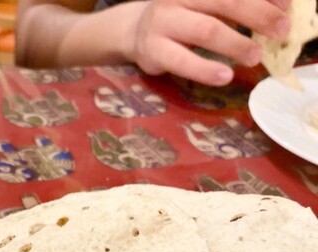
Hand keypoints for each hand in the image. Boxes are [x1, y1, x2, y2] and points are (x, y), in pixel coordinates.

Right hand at [129, 0, 291, 84]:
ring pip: (205, 30)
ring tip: (255, 56)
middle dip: (257, 15)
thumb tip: (275, 15)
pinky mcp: (153, 50)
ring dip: (235, 44)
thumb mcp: (204, 5)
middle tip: (280, 31)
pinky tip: (224, 76)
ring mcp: (164, 22)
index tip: (287, 8)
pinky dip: (205, 68)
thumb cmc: (179, 17)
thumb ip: (233, 8)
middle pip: (224, 1)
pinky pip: (182, 60)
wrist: (132, 31)